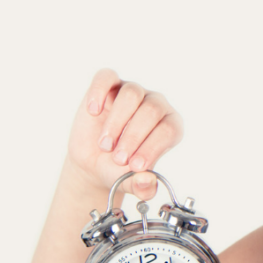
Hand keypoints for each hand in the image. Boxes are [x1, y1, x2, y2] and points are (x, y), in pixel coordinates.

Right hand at [66, 69, 183, 199]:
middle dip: (133, 137)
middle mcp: (155, 106)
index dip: (153, 147)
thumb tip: (148, 181)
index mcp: (170, 126)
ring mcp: (133, 93)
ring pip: (131, 94)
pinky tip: (93, 111)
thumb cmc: (119, 169)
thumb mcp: (129, 182)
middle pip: (151, 110)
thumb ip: (142, 186)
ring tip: (105, 145)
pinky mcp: (108, 85)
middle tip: (117, 159)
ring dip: (117, 122)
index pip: (169, 129)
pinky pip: (106, 77)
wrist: (94, 162)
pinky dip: (98, 91)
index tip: (135, 166)